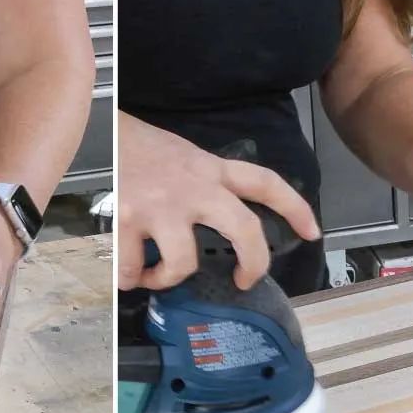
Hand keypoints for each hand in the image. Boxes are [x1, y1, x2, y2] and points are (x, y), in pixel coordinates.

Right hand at [117, 114, 320, 290]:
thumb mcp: (185, 156)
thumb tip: (214, 222)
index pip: (265, 183)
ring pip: (183, 262)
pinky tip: (127, 272)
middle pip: (243, 229)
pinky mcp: (127, 219)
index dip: (296, 209)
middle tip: (245, 280)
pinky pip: (132, 268)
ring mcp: (162, 206)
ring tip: (156, 277)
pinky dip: (128, 278)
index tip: (312, 231)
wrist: (101, 131)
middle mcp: (194, 188)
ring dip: (168, 279)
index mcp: (210, 170)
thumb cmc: (141, 148)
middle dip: (253, 263)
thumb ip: (205, 183)